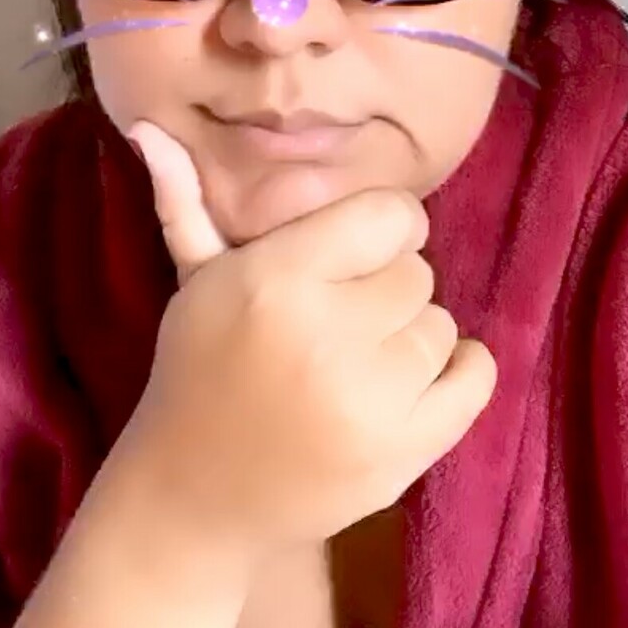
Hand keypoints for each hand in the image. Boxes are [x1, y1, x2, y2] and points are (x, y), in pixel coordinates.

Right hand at [125, 124, 496, 555]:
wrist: (198, 498)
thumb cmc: (200, 374)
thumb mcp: (196, 286)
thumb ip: (188, 204)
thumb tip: (150, 128)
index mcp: (276, 281)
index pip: (390, 217)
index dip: (380, 232)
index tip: (354, 256)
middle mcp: (327, 336)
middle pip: (417, 274)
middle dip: (385, 292)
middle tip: (342, 321)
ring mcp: (371, 401)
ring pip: (443, 326)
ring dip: (411, 341)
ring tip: (359, 364)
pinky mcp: (404, 454)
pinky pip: (477, 378)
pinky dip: (459, 374)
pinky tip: (411, 383)